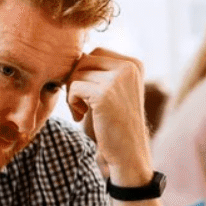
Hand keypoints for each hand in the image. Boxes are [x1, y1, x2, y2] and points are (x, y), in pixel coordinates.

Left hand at [67, 47, 152, 185]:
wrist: (128, 153)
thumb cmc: (115, 124)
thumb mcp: (112, 90)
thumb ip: (99, 71)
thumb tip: (73, 52)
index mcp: (134, 64)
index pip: (96, 53)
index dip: (84, 72)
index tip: (88, 96)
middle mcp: (129, 67)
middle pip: (85, 59)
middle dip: (76, 80)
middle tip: (79, 104)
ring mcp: (118, 79)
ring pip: (77, 73)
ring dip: (72, 93)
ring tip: (81, 112)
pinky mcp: (104, 94)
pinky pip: (74, 87)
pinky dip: (71, 102)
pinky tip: (80, 116)